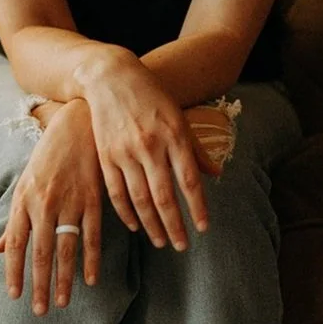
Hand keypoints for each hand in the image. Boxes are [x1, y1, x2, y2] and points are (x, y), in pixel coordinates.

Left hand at [0, 98, 101, 314]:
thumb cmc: (49, 155)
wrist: (79, 123)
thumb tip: (0, 248)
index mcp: (24, 199)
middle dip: (39, 284)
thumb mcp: (25, 182)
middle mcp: (45, 203)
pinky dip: (91, 260)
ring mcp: (71, 202)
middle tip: (39, 311)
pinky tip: (90, 280)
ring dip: (63, 279)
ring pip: (66, 249)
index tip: (15, 296)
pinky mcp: (94, 199)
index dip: (15, 271)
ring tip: (62, 302)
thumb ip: (15, 218)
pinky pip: (92, 236)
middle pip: (40, 252)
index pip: (16, 244)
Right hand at [79, 48, 221, 250]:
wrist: (111, 78)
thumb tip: (216, 174)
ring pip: (140, 199)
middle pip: (164, 196)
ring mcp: (125, 152)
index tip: (203, 228)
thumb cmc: (151, 97)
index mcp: (174, 136)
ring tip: (161, 241)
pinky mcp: (106, 156)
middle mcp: (150, 146)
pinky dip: (126, 212)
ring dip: (152, 225)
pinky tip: (135, 225)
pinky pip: (116, 192)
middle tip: (183, 246)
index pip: (189, 181)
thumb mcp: (179, 117)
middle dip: (175, 226)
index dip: (197, 208)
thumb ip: (196, 148)